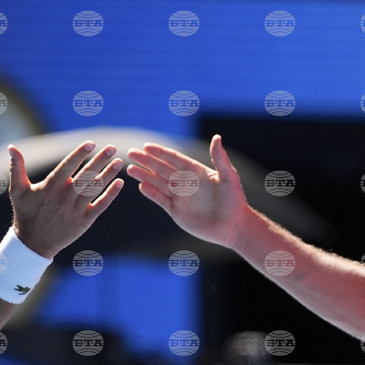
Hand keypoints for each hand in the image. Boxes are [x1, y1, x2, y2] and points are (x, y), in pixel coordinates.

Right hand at [9, 140, 123, 257]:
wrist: (33, 244)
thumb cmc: (25, 213)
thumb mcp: (17, 191)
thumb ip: (17, 168)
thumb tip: (11, 147)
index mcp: (50, 188)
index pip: (67, 167)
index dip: (79, 154)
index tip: (91, 143)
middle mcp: (64, 198)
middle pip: (85, 176)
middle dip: (99, 161)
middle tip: (111, 148)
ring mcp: (75, 210)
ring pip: (94, 189)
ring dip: (108, 174)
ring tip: (119, 162)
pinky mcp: (84, 222)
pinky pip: (100, 206)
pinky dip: (110, 195)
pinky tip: (120, 183)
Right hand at [125, 135, 247, 247]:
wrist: (233, 227)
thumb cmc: (234, 200)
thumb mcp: (229, 177)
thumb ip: (220, 158)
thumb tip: (217, 137)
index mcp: (196, 172)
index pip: (175, 159)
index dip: (161, 153)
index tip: (147, 146)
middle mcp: (186, 182)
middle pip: (162, 169)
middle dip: (147, 161)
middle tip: (131, 153)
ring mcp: (180, 197)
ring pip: (158, 183)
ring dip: (144, 176)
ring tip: (130, 169)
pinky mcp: (177, 212)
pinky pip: (161, 200)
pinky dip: (151, 193)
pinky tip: (141, 186)